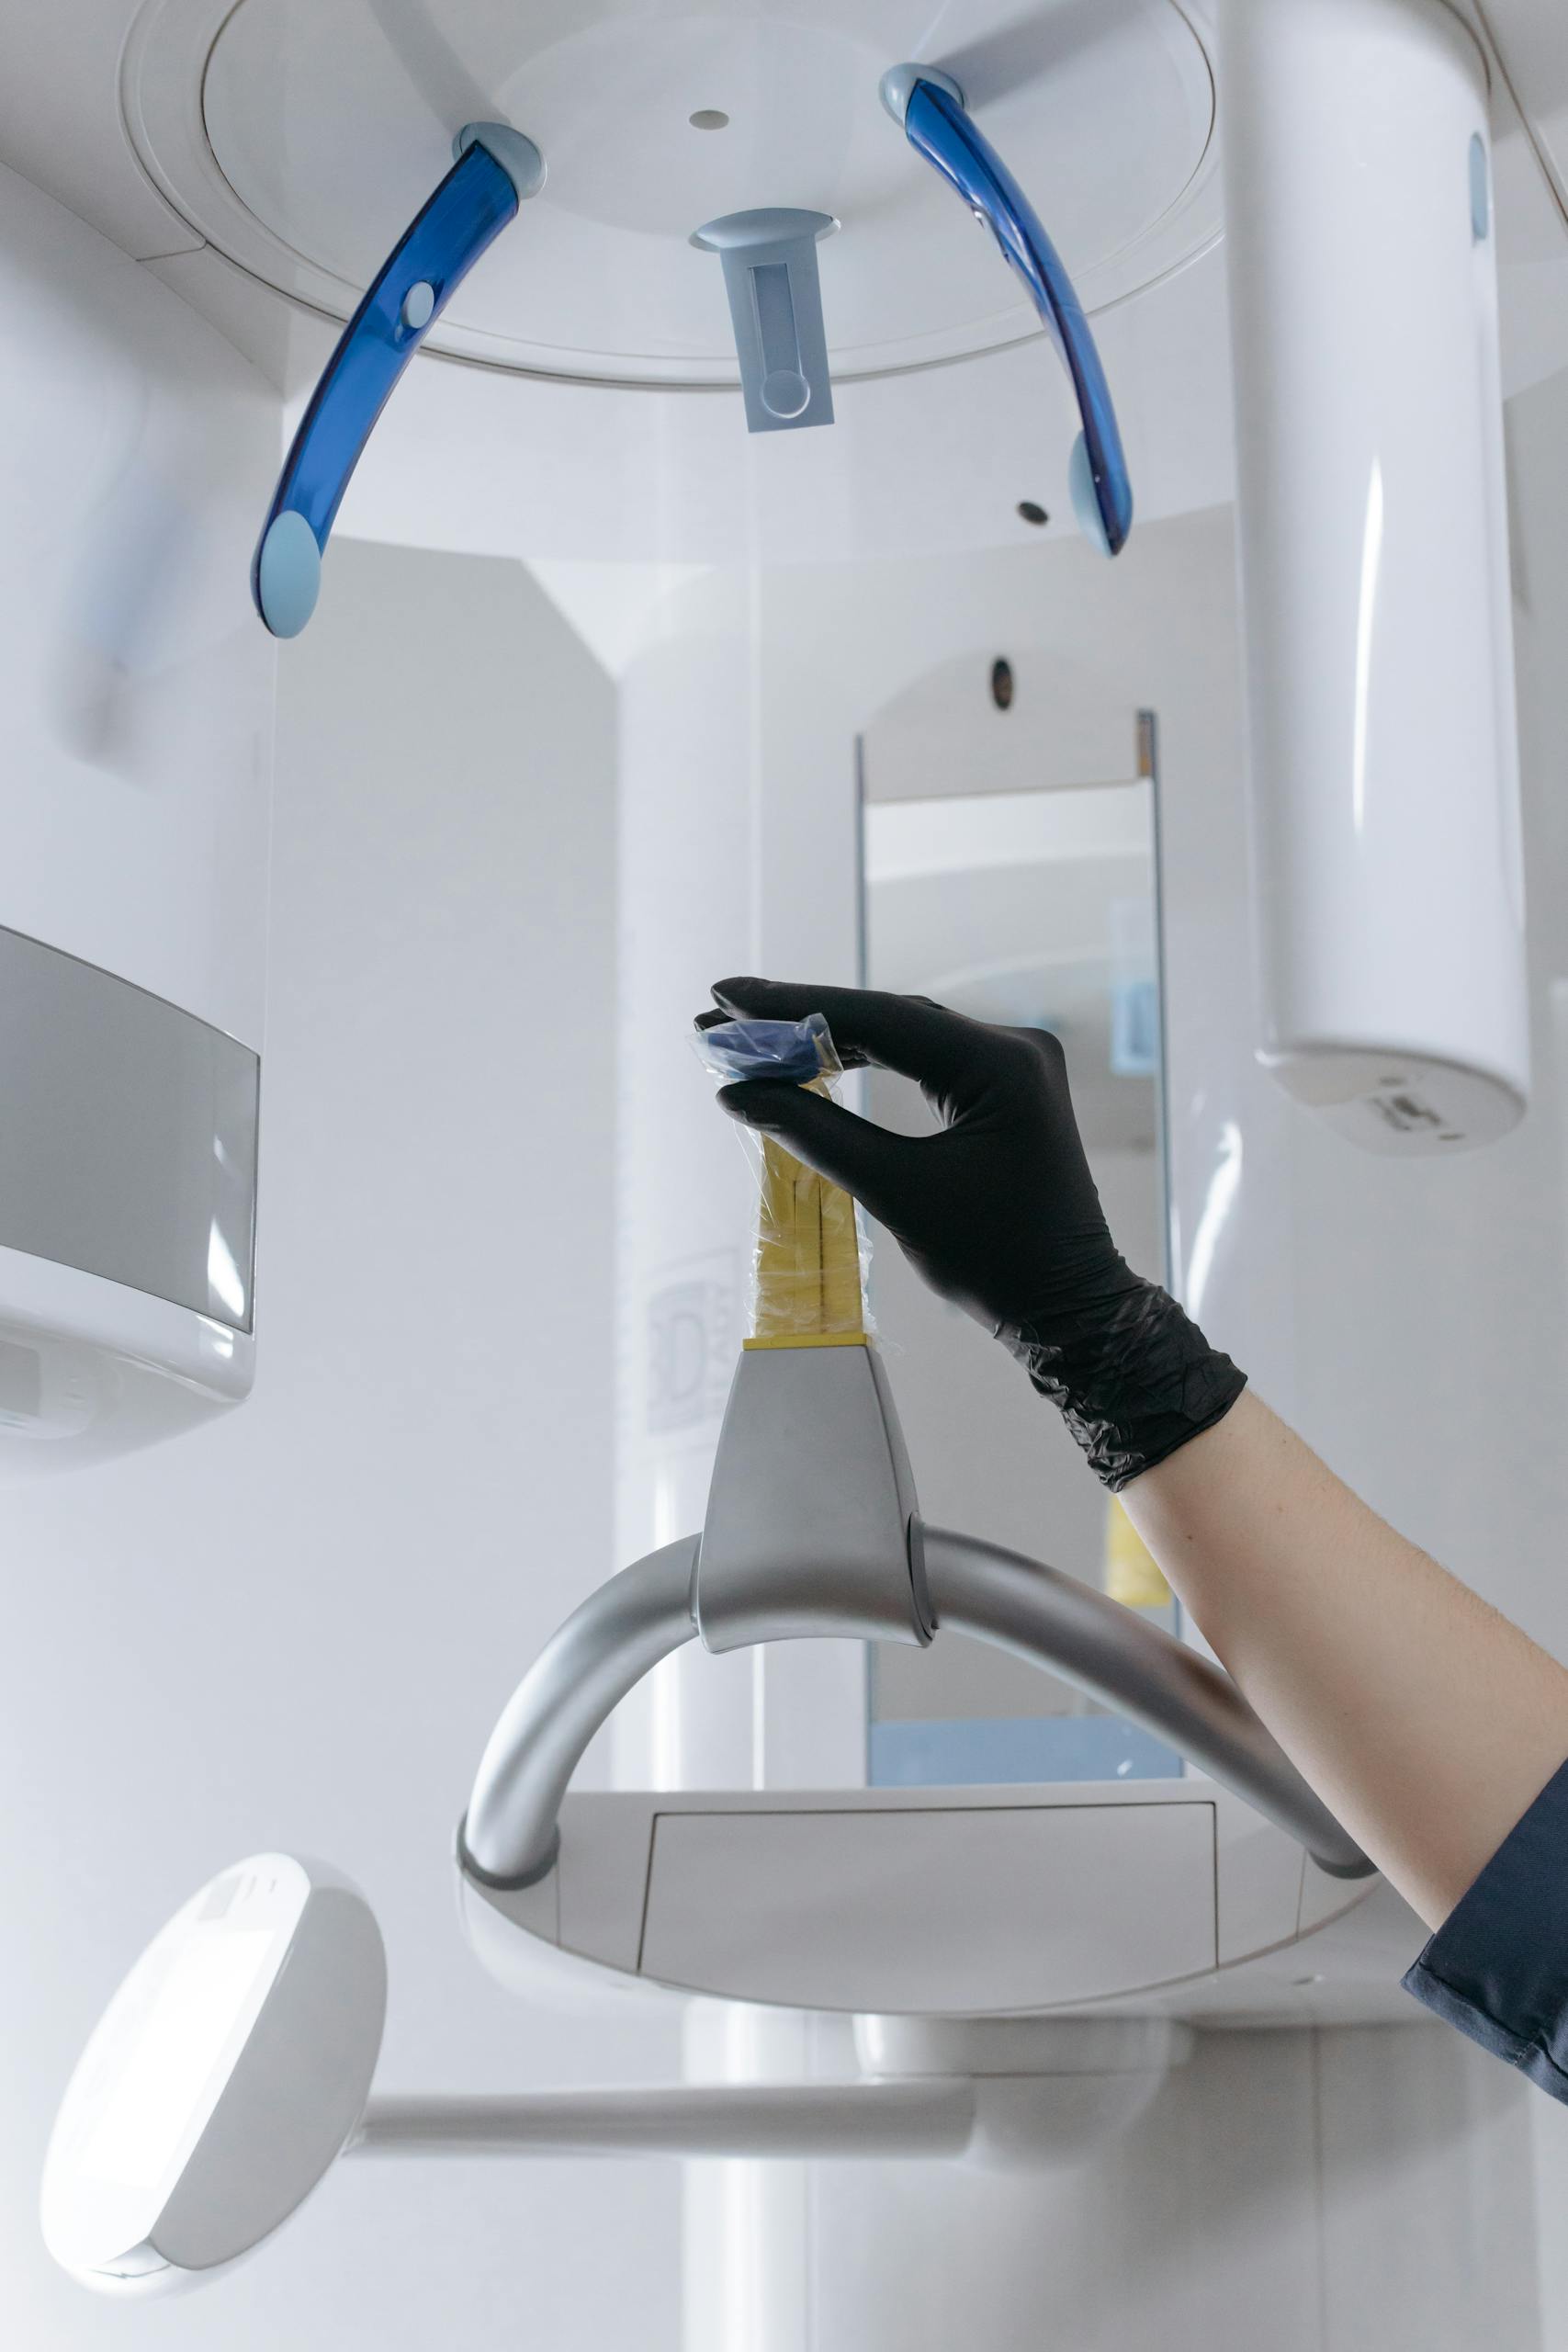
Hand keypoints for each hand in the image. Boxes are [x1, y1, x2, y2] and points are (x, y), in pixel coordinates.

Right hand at [700, 977, 1244, 1488]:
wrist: (1072, 1308)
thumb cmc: (995, 1261)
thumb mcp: (896, 1193)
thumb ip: (815, 1132)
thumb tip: (736, 1093)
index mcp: (1000, 1064)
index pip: (878, 1018)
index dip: (794, 1005)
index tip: (726, 994)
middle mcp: (1013, 1047)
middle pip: (887, 1018)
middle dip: (801, 1019)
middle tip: (721, 1015)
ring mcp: (1013, 1064)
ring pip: (902, 1035)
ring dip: (828, 1038)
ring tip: (751, 1037)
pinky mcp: (1004, 1087)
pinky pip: (924, 1059)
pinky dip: (866, 1061)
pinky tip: (811, 1060)